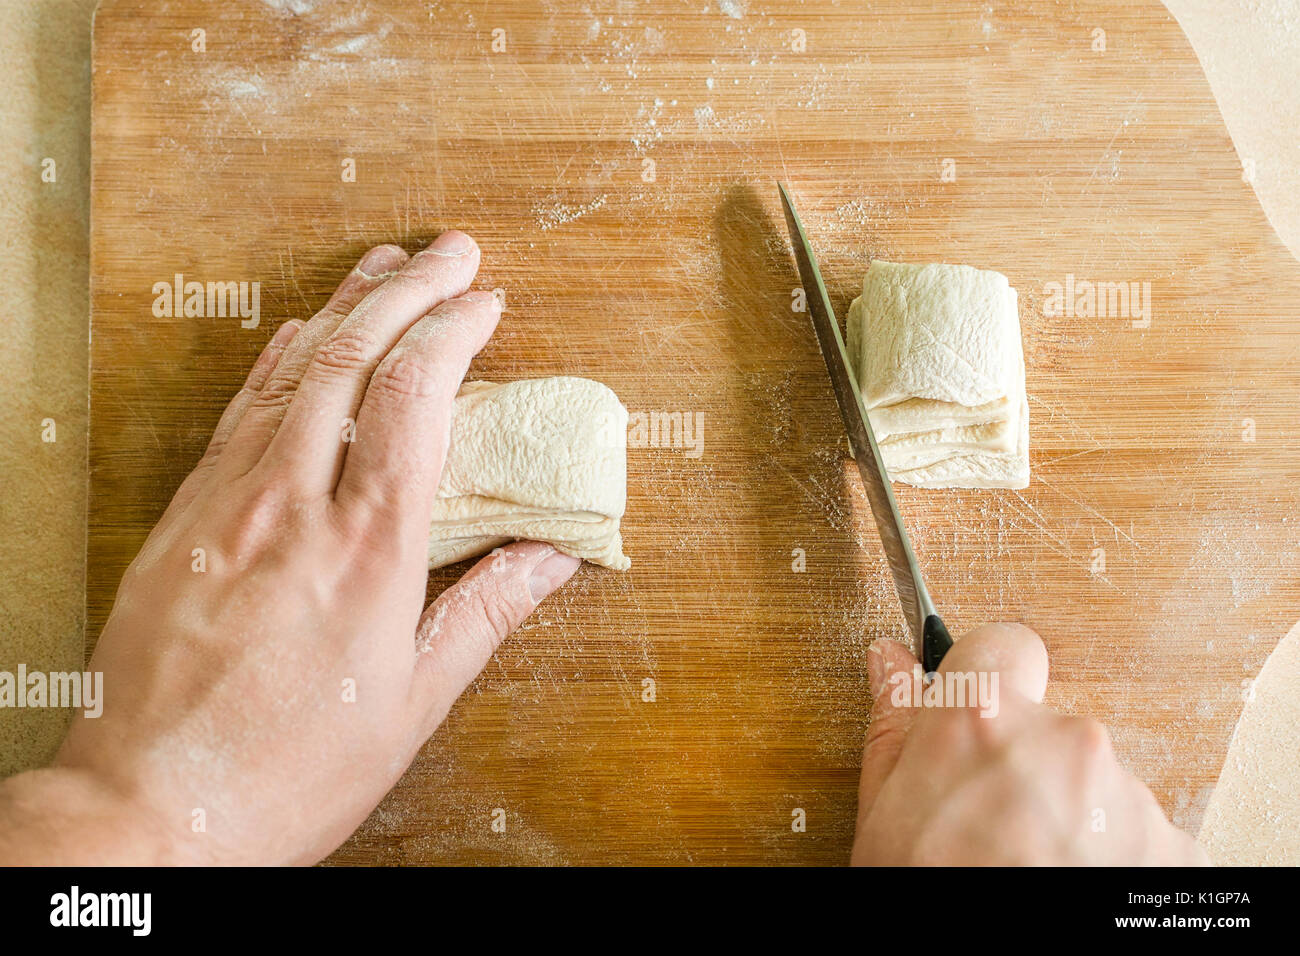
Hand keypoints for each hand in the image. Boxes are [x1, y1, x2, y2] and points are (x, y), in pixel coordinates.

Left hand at [0, 232, 580, 865]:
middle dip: (410, 289)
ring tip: (386, 264)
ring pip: (292, 370)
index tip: (487, 302)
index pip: (416, 397)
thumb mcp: (412, 703)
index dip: (455, 332)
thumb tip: (552, 556)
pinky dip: (277, 358)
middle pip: (354, 358)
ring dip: (345, 306)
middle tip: (454, 249)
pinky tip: (299, 331)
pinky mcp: (184, 515)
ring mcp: (229, 502)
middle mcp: (294, 505)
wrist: (152, 806)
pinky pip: (237, 410)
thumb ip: (485, 612)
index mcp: (367, 549)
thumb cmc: (289, 767)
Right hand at [852, 624, 1207, 865]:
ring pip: (1091, 780)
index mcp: (982, 721)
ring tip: (1026, 868)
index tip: (974, 713)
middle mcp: (1065, 742)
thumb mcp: (882, 815)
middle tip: (984, 826)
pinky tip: (1066, 883)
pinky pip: (1132, 827)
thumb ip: (894, 725)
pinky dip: (1106, 854)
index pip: (1001, 645)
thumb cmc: (929, 896)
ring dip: (1066, 814)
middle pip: (1047, 724)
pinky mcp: (1171, 845)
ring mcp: (1125, 795)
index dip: (984, 676)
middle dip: (1020, 764)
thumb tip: (891, 660)